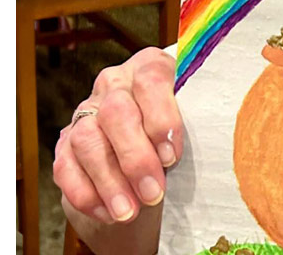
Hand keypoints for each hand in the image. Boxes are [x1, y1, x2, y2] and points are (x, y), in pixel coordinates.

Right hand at [54, 46, 181, 254]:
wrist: (149, 156)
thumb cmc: (179, 137)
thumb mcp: (194, 125)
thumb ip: (199, 127)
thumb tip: (217, 151)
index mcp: (150, 69)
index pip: (151, 79)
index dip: (161, 117)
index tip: (171, 156)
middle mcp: (115, 85)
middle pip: (116, 112)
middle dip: (135, 158)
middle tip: (153, 193)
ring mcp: (87, 112)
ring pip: (87, 140)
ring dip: (109, 181)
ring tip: (129, 213)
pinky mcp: (67, 143)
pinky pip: (65, 166)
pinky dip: (86, 193)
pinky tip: (107, 213)